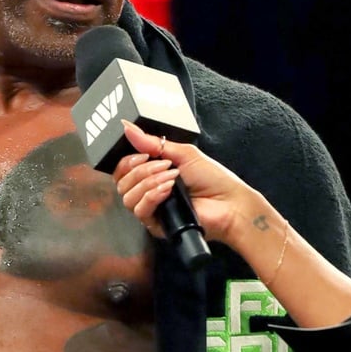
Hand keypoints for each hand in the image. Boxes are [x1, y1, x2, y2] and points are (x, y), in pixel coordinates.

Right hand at [112, 120, 266, 244]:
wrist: (229, 203)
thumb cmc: (211, 178)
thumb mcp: (182, 153)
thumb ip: (152, 143)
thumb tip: (127, 126)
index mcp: (151, 174)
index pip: (123, 170)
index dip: (127, 161)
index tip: (143, 154)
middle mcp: (147, 191)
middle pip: (121, 182)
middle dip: (140, 170)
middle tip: (163, 166)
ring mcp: (151, 209)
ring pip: (127, 197)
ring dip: (148, 183)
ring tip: (171, 178)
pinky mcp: (156, 224)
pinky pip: (140, 210)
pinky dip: (152, 196)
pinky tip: (168, 190)